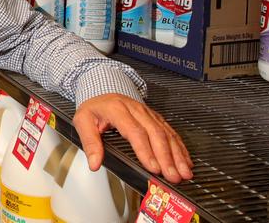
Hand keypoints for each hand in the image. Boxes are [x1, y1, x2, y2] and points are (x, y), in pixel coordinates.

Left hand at [73, 93, 192, 183]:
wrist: (101, 91)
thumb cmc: (94, 108)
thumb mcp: (83, 121)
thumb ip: (90, 142)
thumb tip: (94, 163)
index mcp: (118, 109)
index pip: (135, 131)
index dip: (145, 151)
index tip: (153, 167)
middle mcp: (136, 109)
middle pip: (155, 133)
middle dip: (166, 157)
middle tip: (172, 175)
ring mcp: (147, 112)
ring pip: (166, 133)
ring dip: (177, 154)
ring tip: (184, 172)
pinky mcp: (154, 117)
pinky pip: (170, 131)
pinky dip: (180, 147)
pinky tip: (185, 160)